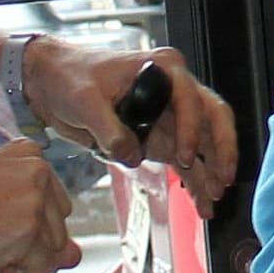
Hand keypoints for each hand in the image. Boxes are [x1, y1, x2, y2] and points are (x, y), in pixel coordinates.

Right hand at [0, 140, 80, 272]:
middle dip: (29, 247)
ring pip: (54, 254)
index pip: (57, 210)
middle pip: (60, 232)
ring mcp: (34, 202)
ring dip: (22, 261)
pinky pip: (40, 269)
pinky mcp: (27, 230)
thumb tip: (75, 256)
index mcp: (30, 157)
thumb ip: (39, 222)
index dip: (26, 229)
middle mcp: (39, 173)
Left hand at [33, 40, 239, 208]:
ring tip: (213, 200)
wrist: (52, 84)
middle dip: (221, 150)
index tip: (186, 157)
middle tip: (221, 179)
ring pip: (204, 143)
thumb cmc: (70, 76)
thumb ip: (109, 129)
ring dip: (210, 171)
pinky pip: (185, 161)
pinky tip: (201, 203)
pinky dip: (194, 181)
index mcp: (162, 70)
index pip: (191, 99)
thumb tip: (132, 155)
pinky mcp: (159, 138)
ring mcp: (169, 116)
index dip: (192, 129)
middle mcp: (173, 91)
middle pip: (213, 117)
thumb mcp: (84, 99)